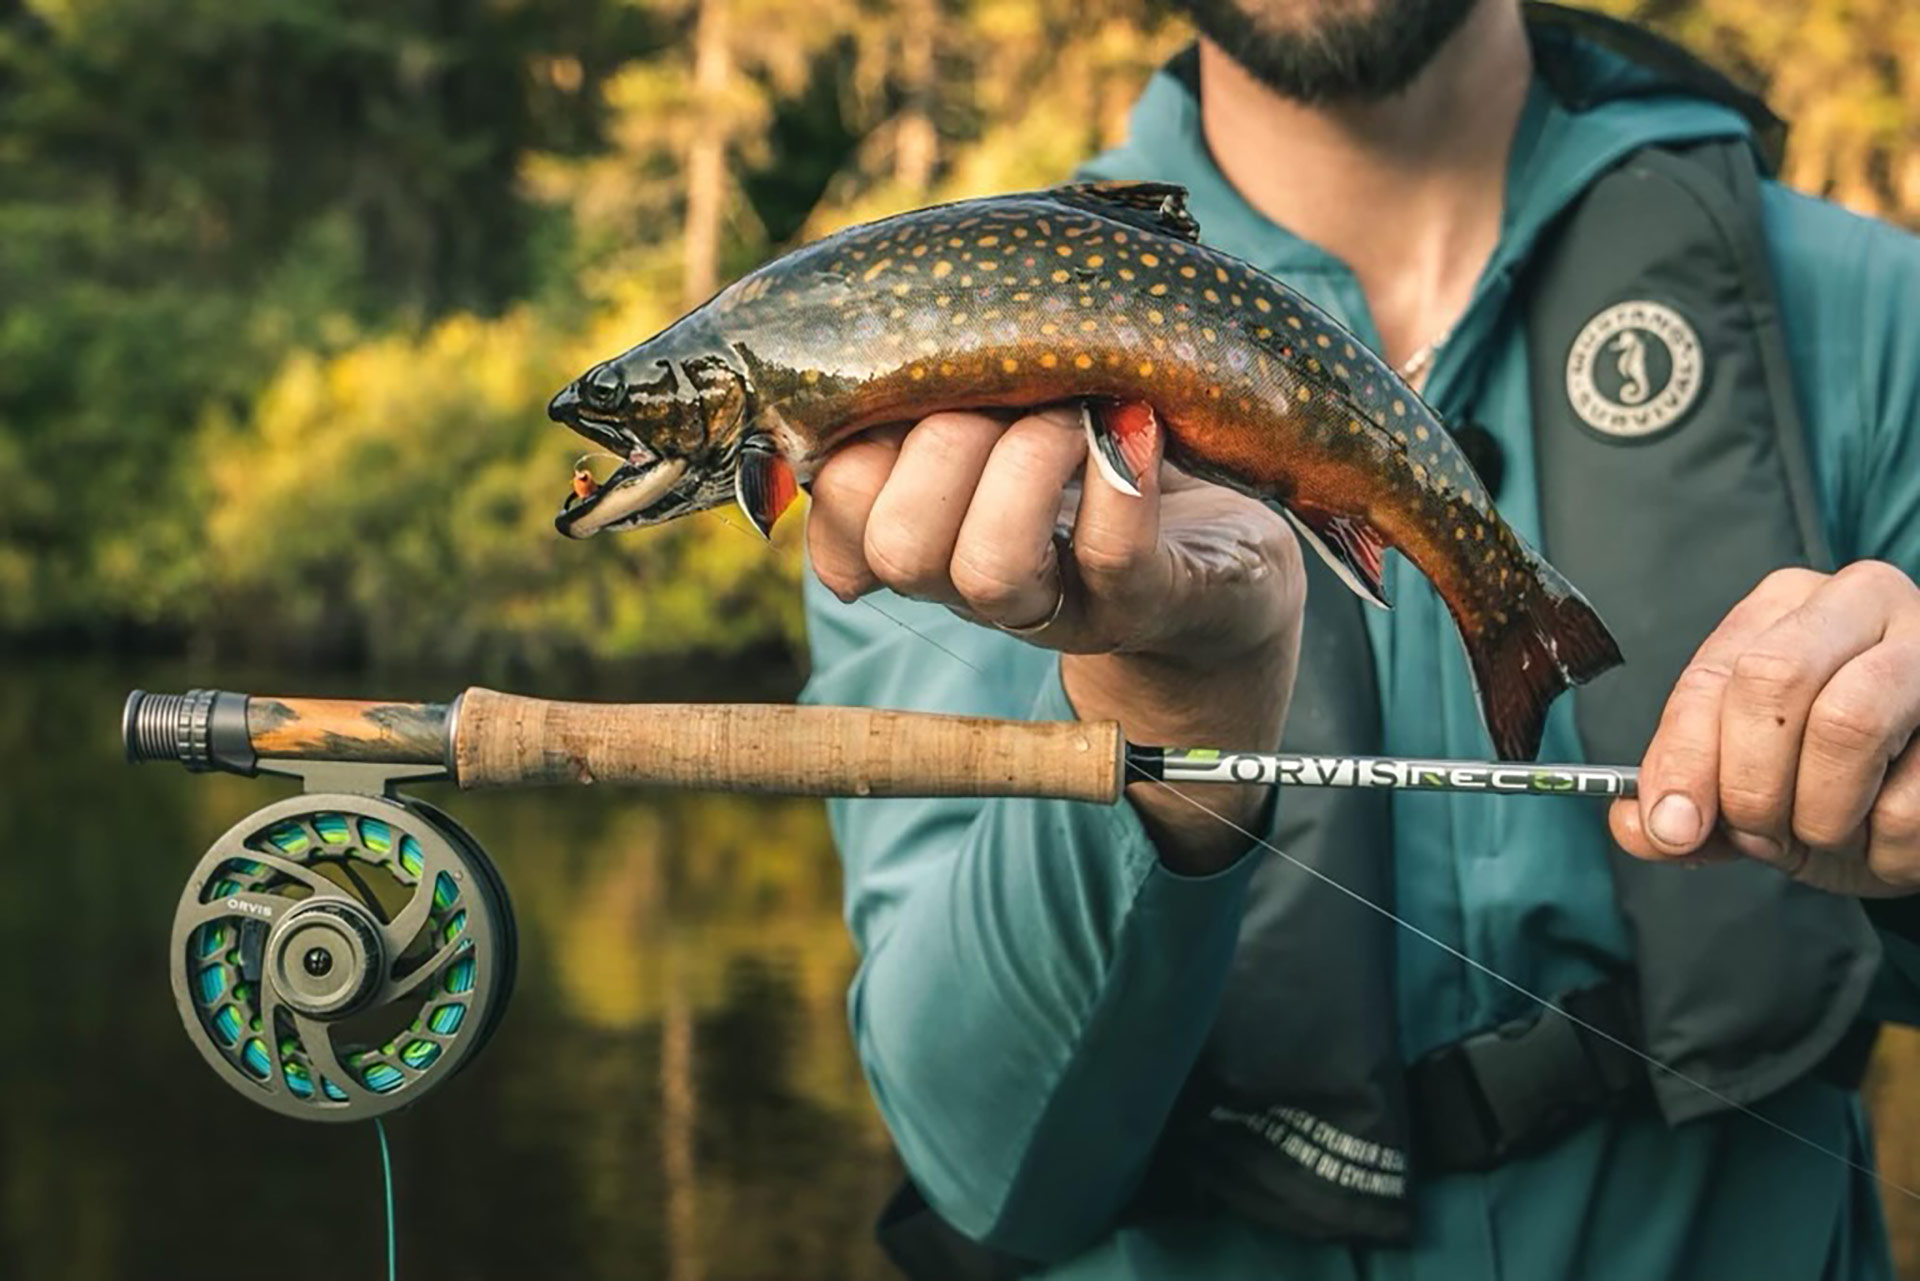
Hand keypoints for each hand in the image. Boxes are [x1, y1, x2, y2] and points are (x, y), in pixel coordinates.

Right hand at [807, 406, 1305, 871]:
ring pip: (988, 568)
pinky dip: (1122, 479)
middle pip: (899, 545)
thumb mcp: (1003, 418)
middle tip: (1011, 389)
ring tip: (1077, 411)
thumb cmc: (1098, 465)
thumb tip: (877, 337)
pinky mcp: (1151, 605)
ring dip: (1029, 462)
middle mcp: (975, 587)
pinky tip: (1138, 424)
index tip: (925, 385)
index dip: (860, 435)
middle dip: (946, 442)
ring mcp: (1063, 609)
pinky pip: (1114, 555)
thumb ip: (937, 392)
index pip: (836, 504)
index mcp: (925, 530)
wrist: (1222, 565)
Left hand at [1610, 562, 1919, 896]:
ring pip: (1847, 723)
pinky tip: (1886, 836)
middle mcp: (1858, 602)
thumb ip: (1691, 800)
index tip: (1672, 825)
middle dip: (1750, 782)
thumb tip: (1638, 825)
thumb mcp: (1752, 785)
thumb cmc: (1836, 778)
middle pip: (1772, 680)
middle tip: (1758, 835)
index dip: (1683, 759)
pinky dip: (1887, 845)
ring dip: (1819, 814)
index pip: (1712, 676)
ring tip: (1824, 835)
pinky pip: (1913, 796)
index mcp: (1784, 608)